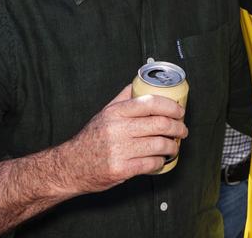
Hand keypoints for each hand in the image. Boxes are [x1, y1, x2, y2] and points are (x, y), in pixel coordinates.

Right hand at [58, 85, 188, 194]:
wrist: (70, 166)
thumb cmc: (90, 139)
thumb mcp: (104, 113)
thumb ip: (124, 98)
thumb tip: (142, 82)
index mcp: (116, 112)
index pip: (152, 103)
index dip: (172, 107)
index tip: (180, 111)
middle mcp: (118, 129)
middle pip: (161, 124)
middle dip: (178, 128)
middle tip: (182, 131)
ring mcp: (120, 150)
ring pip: (160, 145)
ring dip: (173, 147)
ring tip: (173, 147)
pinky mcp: (121, 169)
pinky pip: (151, 164)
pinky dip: (161, 162)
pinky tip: (160, 160)